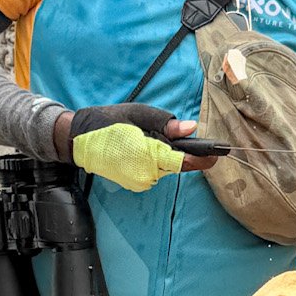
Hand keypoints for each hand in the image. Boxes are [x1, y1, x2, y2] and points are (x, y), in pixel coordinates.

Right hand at [53, 104, 216, 187]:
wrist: (76, 140)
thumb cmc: (106, 122)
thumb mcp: (136, 114)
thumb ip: (164, 122)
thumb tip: (190, 128)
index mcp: (146, 155)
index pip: (184, 160)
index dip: (203, 157)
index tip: (219, 152)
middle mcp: (145, 173)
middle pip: (178, 165)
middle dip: (184, 151)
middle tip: (183, 135)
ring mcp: (139, 180)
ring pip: (167, 168)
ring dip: (168, 154)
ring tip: (153, 136)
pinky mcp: (135, 182)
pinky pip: (156, 170)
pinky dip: (157, 158)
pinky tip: (146, 145)